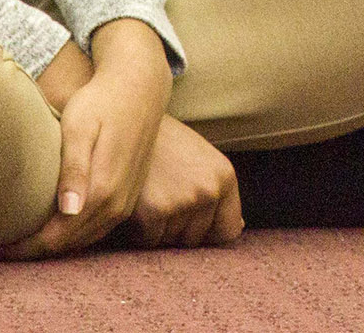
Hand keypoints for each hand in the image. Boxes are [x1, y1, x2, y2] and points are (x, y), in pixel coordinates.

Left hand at [0, 20, 171, 258]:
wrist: (139, 88)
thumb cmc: (100, 102)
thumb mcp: (80, 127)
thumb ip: (74, 168)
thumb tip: (68, 210)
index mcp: (102, 192)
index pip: (55, 238)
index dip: (23, 248)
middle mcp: (117, 207)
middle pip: (67, 246)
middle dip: (31, 251)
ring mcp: (125, 206)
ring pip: (81, 242)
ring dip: (50, 246)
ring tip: (16, 240)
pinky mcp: (127, 200)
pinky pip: (94, 231)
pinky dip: (69, 236)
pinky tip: (48, 227)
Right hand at [127, 116, 242, 247]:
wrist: (124, 123)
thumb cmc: (162, 142)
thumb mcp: (198, 157)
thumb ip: (218, 192)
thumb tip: (239, 226)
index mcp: (224, 176)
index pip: (228, 231)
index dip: (208, 232)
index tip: (191, 223)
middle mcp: (209, 190)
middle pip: (195, 239)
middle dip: (178, 229)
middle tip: (161, 198)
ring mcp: (183, 202)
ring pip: (170, 242)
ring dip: (157, 229)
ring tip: (149, 196)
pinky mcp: (154, 212)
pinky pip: (148, 241)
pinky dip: (138, 230)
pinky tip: (135, 203)